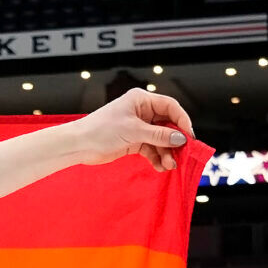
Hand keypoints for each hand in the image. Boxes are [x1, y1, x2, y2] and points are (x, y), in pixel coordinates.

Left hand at [67, 86, 195, 171]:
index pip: (170, 107)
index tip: (189, 137)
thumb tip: (180, 139)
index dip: (182, 121)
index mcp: (142, 100)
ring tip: (169, 165)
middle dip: (174, 141)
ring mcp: (138, 127)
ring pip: (160, 139)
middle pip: (167, 125)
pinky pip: (151, 148)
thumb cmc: (101, 130)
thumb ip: (158, 135)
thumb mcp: (134, 131)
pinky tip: (160, 167)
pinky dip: (156, 157)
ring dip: (166, 152)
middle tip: (181, 155)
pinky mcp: (133, 141)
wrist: (79, 145)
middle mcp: (142, 112)